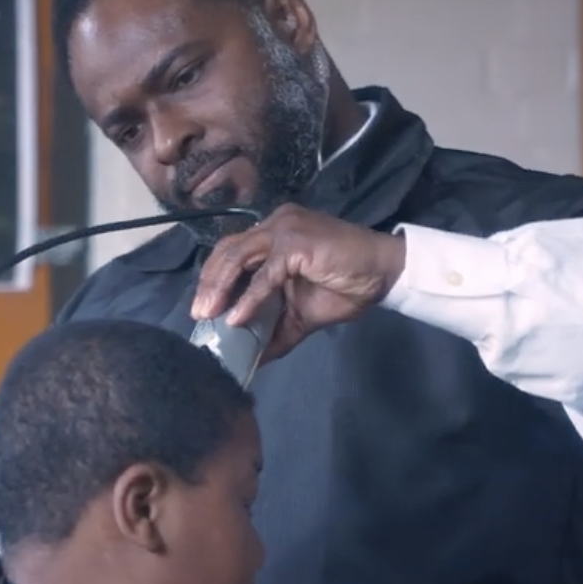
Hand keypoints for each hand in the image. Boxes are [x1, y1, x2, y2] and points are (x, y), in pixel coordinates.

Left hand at [191, 203, 405, 360]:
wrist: (384, 274)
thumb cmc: (346, 286)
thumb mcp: (299, 314)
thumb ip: (273, 329)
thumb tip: (250, 358)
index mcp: (271, 235)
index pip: (231, 252)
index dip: (213, 279)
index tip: (201, 309)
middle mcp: (273, 225)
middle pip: (227, 250)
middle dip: (209, 283)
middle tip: (198, 315)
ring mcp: (283, 229)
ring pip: (238, 256)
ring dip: (219, 287)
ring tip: (208, 315)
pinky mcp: (295, 242)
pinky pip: (265, 274)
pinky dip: (249, 297)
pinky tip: (237, 318)